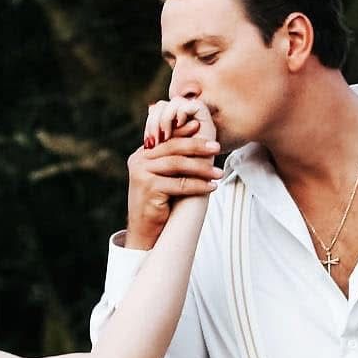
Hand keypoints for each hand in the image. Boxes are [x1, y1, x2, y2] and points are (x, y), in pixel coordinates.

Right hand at [126, 98, 220, 251]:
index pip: (166, 138)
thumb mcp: (162, 176)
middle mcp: (138, 161)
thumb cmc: (158, 202)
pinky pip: (180, 184)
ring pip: (177, 164)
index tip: (200, 127)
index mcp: (141, 154)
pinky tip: (212, 187)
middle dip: (197, 146)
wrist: (144, 230)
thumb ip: (171, 158)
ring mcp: (142, 174)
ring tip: (219, 172)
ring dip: (202, 167)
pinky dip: (198, 185)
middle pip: (172, 147)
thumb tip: (195, 135)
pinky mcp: (149, 188)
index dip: (183, 131)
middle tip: (217, 147)